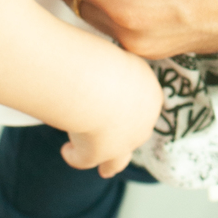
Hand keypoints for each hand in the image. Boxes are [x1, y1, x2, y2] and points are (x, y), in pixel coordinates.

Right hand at [59, 52, 163, 179]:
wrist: (97, 83)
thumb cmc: (104, 59)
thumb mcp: (115, 54)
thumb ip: (113, 59)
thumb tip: (105, 49)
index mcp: (151, 94)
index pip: (145, 103)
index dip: (134, 106)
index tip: (121, 105)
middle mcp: (142, 122)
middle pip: (137, 131)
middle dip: (127, 135)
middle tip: (115, 137)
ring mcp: (123, 142)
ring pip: (119, 158)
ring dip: (111, 163)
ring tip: (104, 168)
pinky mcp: (99, 154)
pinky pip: (85, 159)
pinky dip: (75, 156)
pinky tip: (67, 152)